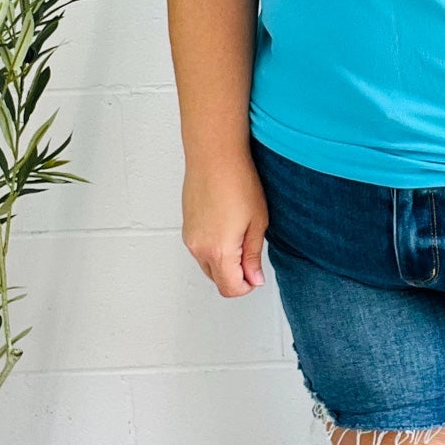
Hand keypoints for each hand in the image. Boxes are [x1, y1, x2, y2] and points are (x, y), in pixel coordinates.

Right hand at [181, 147, 268, 295]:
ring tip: (241, 235)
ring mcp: (190, 238)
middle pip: (217, 280)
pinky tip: (228, 226)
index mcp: (219, 251)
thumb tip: (254, 278)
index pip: (231, 288)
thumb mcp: (257, 222)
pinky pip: (200, 249)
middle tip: (252, 254)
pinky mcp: (187, 227)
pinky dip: (214, 248)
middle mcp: (199, 248)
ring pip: (208, 265)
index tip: (257, 274)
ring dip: (224, 262)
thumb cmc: (238, 182)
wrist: (214, 156)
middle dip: (236, 276)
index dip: (247, 286)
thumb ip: (253, 255)